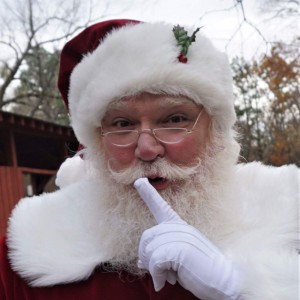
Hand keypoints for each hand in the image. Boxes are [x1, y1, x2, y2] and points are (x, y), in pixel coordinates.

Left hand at [134, 178, 240, 299]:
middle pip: (147, 237)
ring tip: (169, 276)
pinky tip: (165, 282)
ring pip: (150, 251)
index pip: (161, 206)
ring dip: (154, 269)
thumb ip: (159, 255)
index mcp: (179, 226)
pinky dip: (157, 275)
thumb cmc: (198, 270)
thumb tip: (139, 262)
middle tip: (160, 271)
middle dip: (147, 257)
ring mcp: (181, 236)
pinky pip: (155, 261)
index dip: (148, 193)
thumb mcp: (175, 260)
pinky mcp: (181, 248)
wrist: (224, 282)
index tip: (139, 181)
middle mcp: (179, 227)